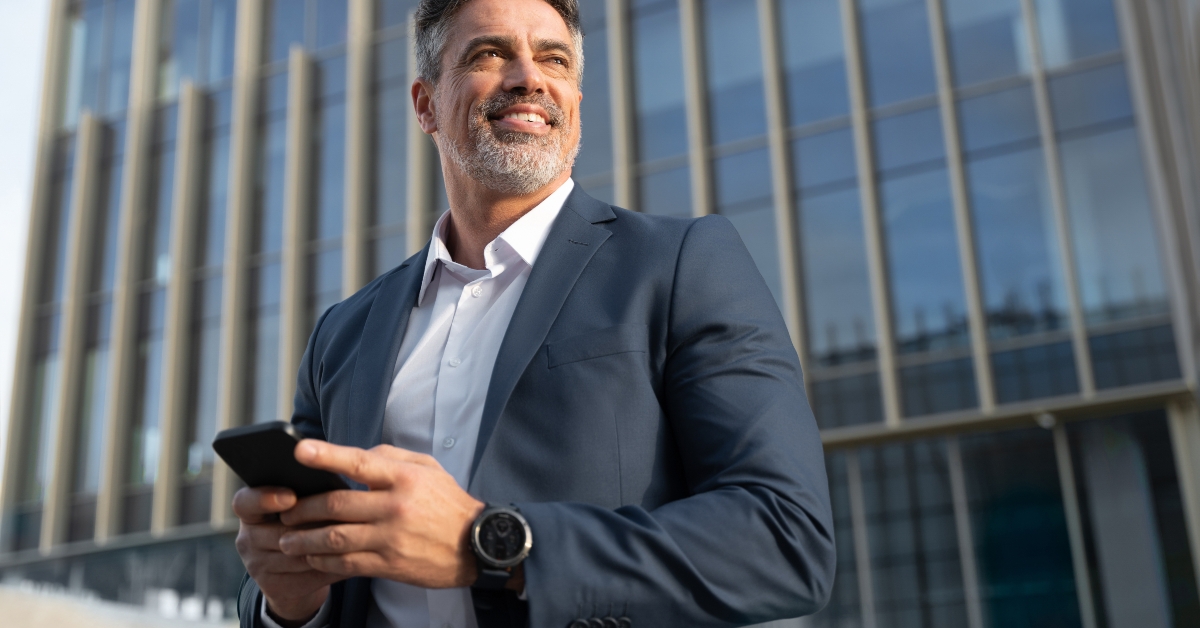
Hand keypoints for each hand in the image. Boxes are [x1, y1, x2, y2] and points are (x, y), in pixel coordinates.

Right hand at [232, 487, 342, 624]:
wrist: (294, 569)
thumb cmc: (302, 523)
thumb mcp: (297, 505)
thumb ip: (305, 495)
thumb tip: (331, 486)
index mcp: (249, 511)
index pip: (245, 502)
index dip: (265, 499)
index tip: (290, 497)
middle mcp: (247, 539)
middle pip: (283, 532)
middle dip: (317, 526)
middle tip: (346, 517)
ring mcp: (257, 566)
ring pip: (300, 557)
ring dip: (329, 547)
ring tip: (354, 536)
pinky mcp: (273, 588)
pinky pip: (309, 577)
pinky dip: (333, 566)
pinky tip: (352, 557)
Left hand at [277, 441, 486, 587]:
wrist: (477, 545)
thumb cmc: (449, 503)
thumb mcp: (429, 467)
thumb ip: (391, 456)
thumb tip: (357, 454)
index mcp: (403, 477)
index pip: (358, 462)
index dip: (327, 455)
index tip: (300, 450)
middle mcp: (395, 506)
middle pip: (336, 504)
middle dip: (303, 508)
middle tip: (284, 510)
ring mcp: (392, 537)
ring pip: (335, 538)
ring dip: (304, 539)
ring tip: (286, 540)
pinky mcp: (390, 564)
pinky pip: (347, 564)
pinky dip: (323, 561)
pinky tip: (311, 557)